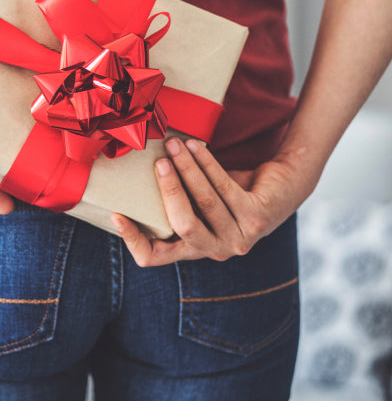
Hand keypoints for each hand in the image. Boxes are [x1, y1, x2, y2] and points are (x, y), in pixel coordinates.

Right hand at [112, 136, 309, 266]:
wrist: (283, 184)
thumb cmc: (229, 190)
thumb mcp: (195, 200)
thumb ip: (172, 199)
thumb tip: (129, 173)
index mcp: (195, 249)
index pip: (156, 257)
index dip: (133, 240)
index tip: (117, 214)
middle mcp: (217, 250)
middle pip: (183, 226)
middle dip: (167, 191)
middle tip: (157, 162)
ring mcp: (241, 237)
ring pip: (205, 202)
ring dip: (186, 169)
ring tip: (174, 144)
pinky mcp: (258, 217)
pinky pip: (225, 188)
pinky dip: (207, 163)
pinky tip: (196, 145)